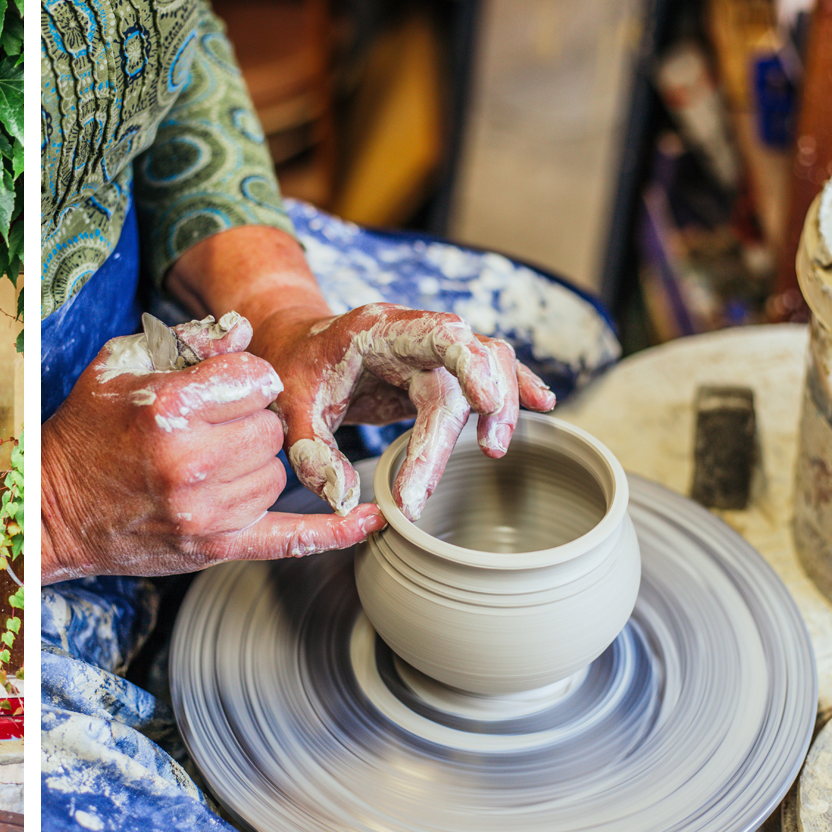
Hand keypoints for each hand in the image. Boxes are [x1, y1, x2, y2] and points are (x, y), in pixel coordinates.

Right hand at [42, 314, 384, 581]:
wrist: (54, 510)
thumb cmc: (88, 430)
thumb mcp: (120, 366)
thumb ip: (186, 341)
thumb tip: (247, 330)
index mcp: (170, 409)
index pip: (256, 378)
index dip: (243, 379)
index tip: (222, 388)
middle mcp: (191, 461)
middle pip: (271, 427)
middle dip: (248, 421)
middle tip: (210, 429)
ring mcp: (205, 510)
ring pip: (278, 471)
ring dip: (257, 462)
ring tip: (212, 462)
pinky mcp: (215, 547)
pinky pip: (292, 537)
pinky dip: (337, 530)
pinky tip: (373, 518)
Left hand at [248, 302, 556, 519]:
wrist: (294, 350)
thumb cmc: (292, 375)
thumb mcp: (289, 413)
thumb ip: (312, 455)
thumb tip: (347, 500)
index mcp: (375, 330)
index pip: (438, 334)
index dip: (469, 363)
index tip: (483, 405)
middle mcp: (412, 332)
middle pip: (464, 367)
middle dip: (466, 422)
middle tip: (436, 484)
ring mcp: (430, 350)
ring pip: (489, 363)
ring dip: (501, 404)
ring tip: (494, 451)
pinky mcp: (440, 371)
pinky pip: (488, 371)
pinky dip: (514, 387)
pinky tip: (542, 404)